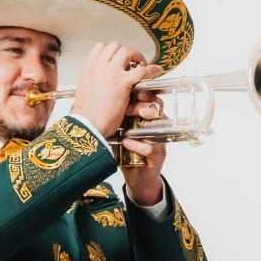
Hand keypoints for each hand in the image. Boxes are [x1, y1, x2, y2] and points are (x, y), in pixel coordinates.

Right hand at [71, 41, 161, 139]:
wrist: (87, 125)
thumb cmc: (86, 114)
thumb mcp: (85, 90)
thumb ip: (93, 80)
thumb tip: (99, 80)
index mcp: (88, 68)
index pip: (101, 47)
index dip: (112, 51)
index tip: (118, 58)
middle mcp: (99, 67)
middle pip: (116, 47)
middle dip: (127, 52)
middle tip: (133, 61)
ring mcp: (110, 73)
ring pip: (127, 52)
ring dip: (137, 57)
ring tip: (143, 65)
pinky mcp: (122, 83)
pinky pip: (142, 70)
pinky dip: (151, 69)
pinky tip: (156, 71)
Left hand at [119, 73, 167, 204]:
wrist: (135, 174)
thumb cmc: (127, 148)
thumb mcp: (120, 127)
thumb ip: (117, 111)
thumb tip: (101, 89)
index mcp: (146, 115)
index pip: (149, 97)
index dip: (142, 91)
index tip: (131, 86)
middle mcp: (155, 125)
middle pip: (158, 108)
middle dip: (144, 104)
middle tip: (132, 105)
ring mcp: (159, 140)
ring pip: (157, 126)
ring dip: (143, 122)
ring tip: (132, 121)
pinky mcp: (158, 156)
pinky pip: (151, 148)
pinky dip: (137, 145)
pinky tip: (126, 142)